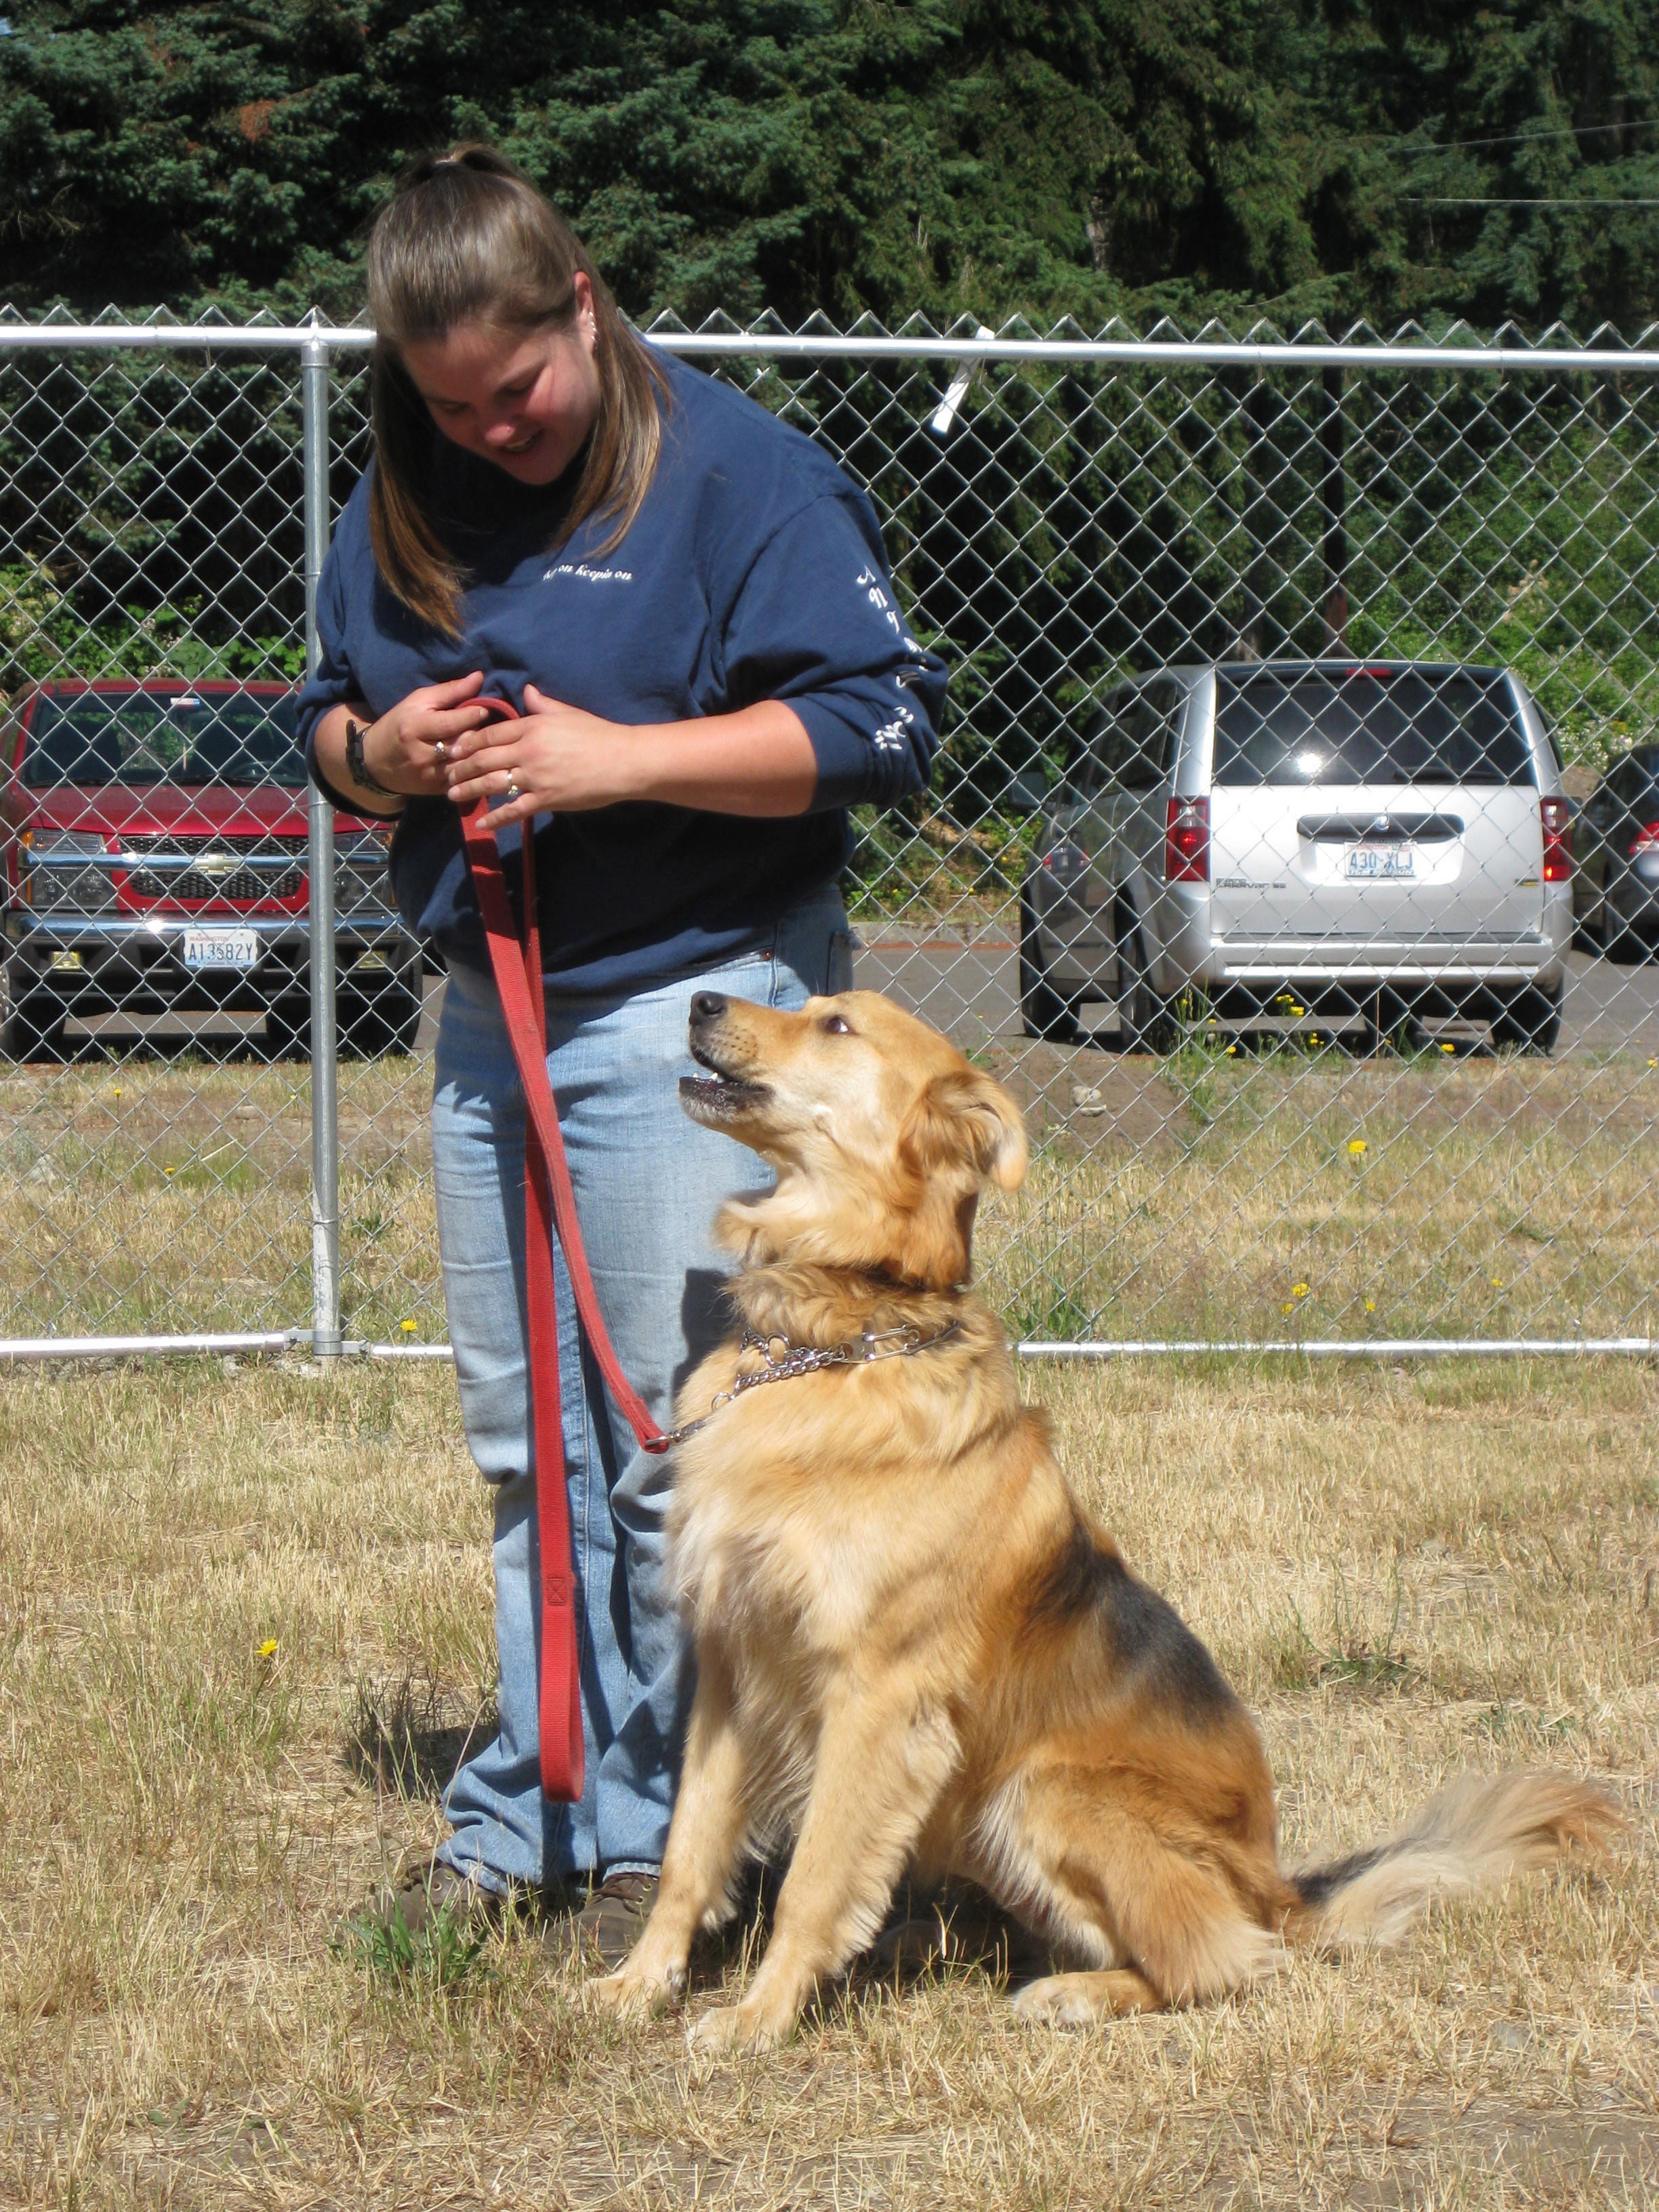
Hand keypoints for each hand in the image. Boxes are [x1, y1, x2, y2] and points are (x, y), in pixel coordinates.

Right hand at [358, 671, 495, 796]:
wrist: (375, 761)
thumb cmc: (400, 723)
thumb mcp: (418, 701)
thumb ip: (449, 691)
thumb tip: (479, 677)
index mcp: (414, 727)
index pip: (451, 723)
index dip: (473, 715)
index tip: (486, 709)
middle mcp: (421, 754)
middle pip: (461, 744)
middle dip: (479, 734)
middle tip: (490, 727)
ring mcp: (430, 775)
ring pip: (466, 765)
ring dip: (480, 753)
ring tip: (489, 743)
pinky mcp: (437, 789)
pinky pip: (464, 781)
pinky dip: (476, 771)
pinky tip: (483, 762)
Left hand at [442, 683, 637, 826]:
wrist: (624, 761)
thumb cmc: (599, 735)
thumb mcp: (568, 713)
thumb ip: (542, 705)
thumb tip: (526, 691)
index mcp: (532, 727)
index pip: (490, 733)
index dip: (468, 741)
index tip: (454, 748)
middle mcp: (528, 751)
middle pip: (484, 758)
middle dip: (461, 767)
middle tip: (446, 774)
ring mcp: (536, 777)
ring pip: (493, 783)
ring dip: (470, 790)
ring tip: (453, 795)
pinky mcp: (546, 799)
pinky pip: (514, 810)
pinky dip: (496, 818)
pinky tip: (482, 822)